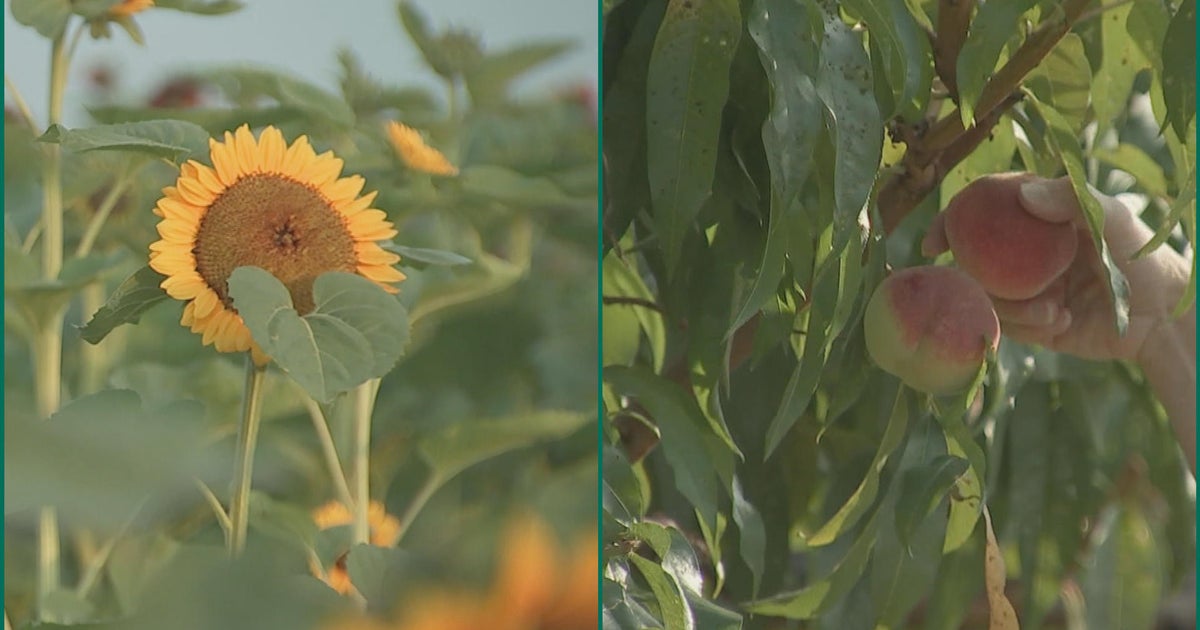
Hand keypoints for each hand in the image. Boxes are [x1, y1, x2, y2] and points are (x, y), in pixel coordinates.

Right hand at [921, 173, 1190, 362]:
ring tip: (1052, 310)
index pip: (985, 211)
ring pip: (989, 298)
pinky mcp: (1035, 322)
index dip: (953, 221)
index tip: (935, 241)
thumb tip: (1022, 194)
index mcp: (1039, 219)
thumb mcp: (1113, 219)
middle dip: (969, 276)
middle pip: (975, 259)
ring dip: (1012, 307)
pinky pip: (1010, 326)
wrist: (1165, 316)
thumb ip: (1073, 200)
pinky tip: (1060, 322)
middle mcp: (1027, 253)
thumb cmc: (1144, 258)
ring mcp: (1029, 288)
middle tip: (972, 286)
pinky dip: (1029, 325)